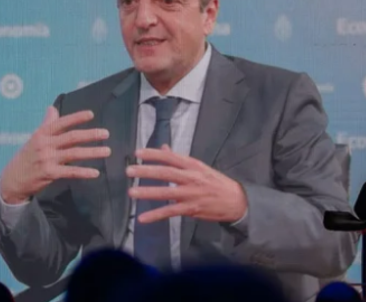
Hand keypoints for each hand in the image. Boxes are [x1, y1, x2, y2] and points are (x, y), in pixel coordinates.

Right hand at [0, 106, 110, 203]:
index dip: (76, 118)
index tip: (91, 114)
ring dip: (92, 152)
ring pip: (74, 153)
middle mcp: (45, 145)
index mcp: (42, 134)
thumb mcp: (34, 139)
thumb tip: (52, 108)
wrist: (12, 179)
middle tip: (106, 133)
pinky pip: (70, 172)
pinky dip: (84, 172)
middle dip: (90, 134)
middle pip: (71, 137)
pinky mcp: (50, 174)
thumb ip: (47, 124)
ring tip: (107, 151)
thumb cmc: (26, 157)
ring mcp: (47, 159)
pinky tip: (95, 173)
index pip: (61, 123)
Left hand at [126, 145, 246, 222]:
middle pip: (166, 172)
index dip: (153, 154)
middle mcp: (191, 177)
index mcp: (193, 165)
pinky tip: (142, 218)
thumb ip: (179, 159)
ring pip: (166, 192)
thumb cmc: (216, 182)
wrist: (236, 200)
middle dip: (146, 171)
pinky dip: (156, 215)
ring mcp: (191, 194)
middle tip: (129, 171)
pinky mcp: (191, 209)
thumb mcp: (199, 167)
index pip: (170, 157)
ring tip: (131, 192)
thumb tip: (164, 148)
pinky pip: (170, 212)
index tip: (137, 153)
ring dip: (147, 192)